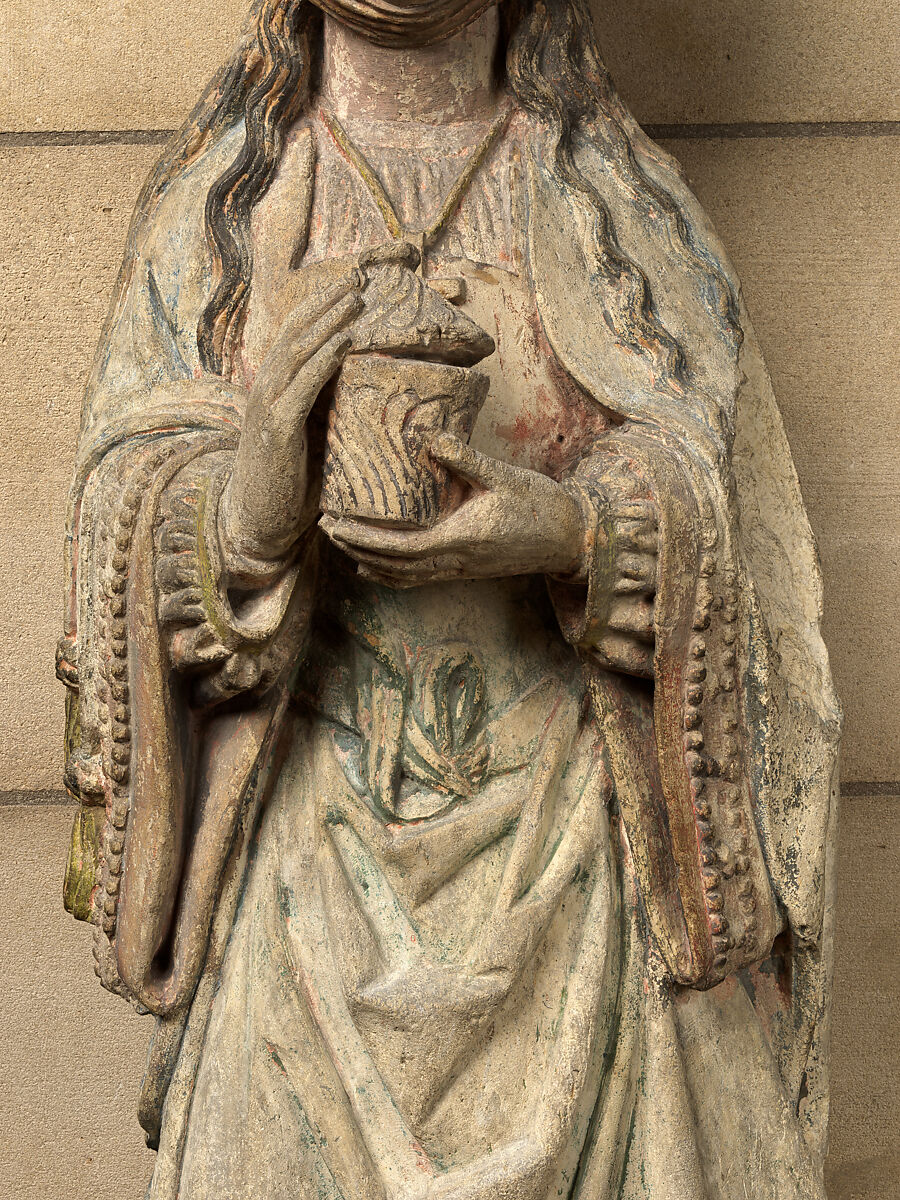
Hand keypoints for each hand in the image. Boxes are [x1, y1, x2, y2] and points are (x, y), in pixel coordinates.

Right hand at [221, 271, 363, 560]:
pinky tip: (346, 341)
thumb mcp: (318, 437)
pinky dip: (324, 359)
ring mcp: (268, 407)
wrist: (259, 523)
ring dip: (330, 321)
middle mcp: (267, 389)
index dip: (323, 306)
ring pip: (299, 352)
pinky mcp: (275, 430)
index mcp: (276, 388)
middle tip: (362, 276)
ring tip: (358, 297)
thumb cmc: (292, 483)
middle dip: (329, 302)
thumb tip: (380, 395)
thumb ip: (337, 412)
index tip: (355, 283)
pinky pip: (301, 386)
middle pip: (297, 332)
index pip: (298, 335)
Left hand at [320, 433, 586, 587]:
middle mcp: (455, 561)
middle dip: (354, 547)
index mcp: (460, 539)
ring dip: (368, 562)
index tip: (335, 522)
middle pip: (392, 564)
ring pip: (403, 576)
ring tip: (341, 544)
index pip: (399, 547)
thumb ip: (467, 459)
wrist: (569, 537)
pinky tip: (374, 567)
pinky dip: (391, 575)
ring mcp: (460, 569)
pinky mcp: (465, 569)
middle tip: (324, 526)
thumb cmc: (540, 505)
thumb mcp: (504, 476)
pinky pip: (419, 578)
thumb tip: (431, 438)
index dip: (362, 538)